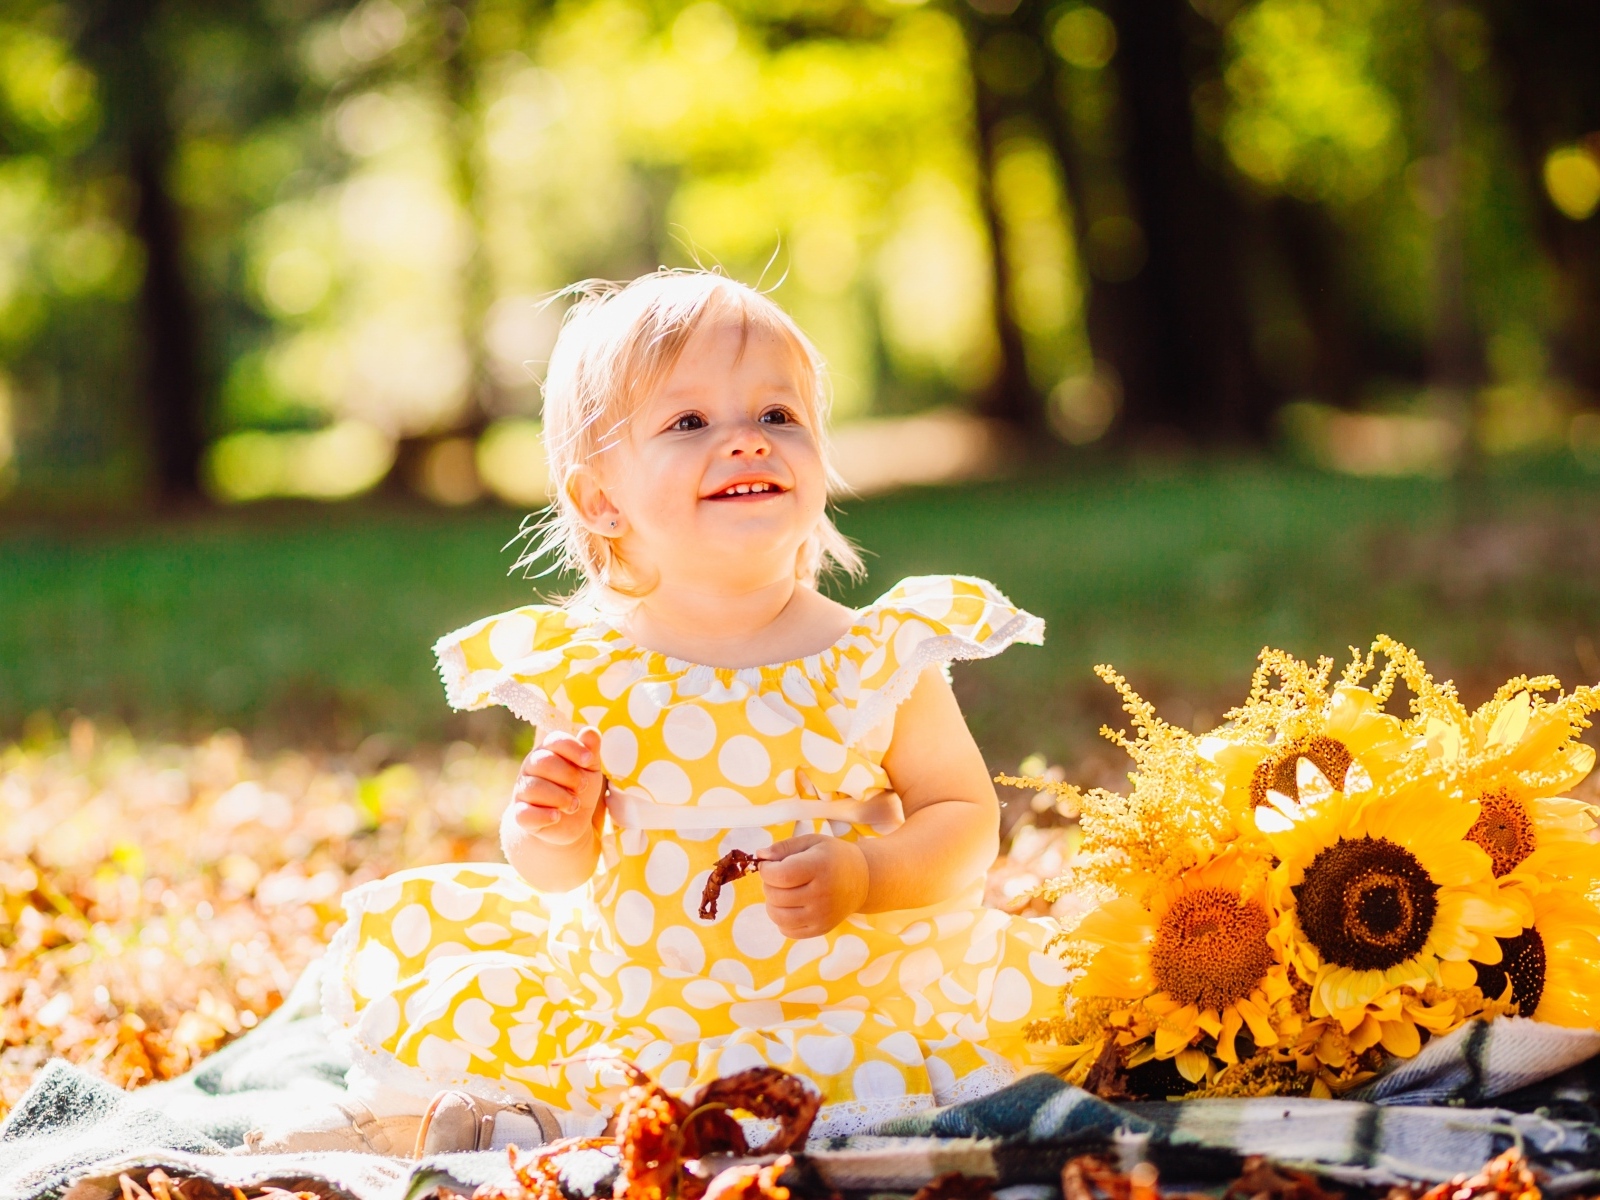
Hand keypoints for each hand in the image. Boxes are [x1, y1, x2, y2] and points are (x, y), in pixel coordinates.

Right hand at [510, 728, 604, 845]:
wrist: (570, 822)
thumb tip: (591, 731)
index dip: (573, 748)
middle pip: (543, 762)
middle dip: (569, 775)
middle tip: (582, 787)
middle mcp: (530, 768)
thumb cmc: (578, 789)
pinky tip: (557, 816)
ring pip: (534, 787)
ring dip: (561, 797)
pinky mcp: (520, 815)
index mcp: (547, 751)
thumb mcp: (589, 770)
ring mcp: (523, 791)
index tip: (589, 760)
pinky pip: (524, 814)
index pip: (554, 740)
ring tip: (574, 805)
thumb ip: (591, 750)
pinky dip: (543, 815)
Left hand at [759, 835, 868, 938]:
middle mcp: (822, 894)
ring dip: (772, 903)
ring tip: (782, 891)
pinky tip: (791, 905)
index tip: (769, 865)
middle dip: (768, 884)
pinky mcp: (821, 929)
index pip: (780, 875)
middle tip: (778, 876)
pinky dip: (781, 919)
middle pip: (776, 896)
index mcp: (820, 867)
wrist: (863, 880)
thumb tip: (759, 855)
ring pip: (778, 916)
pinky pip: (787, 930)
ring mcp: (822, 915)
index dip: (766, 870)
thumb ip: (783, 847)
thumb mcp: (811, 842)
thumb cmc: (833, 857)